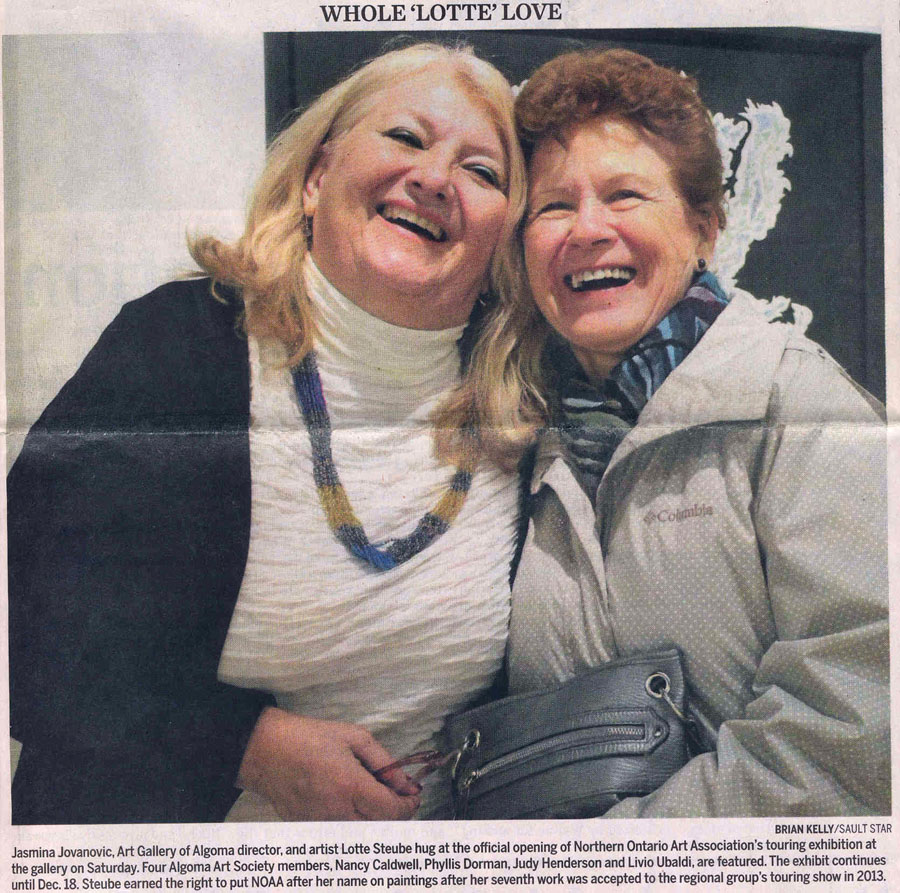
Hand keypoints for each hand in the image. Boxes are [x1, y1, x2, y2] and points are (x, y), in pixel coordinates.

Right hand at [236, 708, 421, 819]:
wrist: (265, 750)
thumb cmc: (307, 738)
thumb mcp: (353, 737)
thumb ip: (384, 761)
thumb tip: (405, 781)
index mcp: (350, 786)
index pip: (392, 811)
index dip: (409, 805)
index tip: (414, 796)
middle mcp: (336, 812)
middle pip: (380, 828)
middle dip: (395, 813)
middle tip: (399, 796)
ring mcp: (321, 824)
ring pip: (361, 833)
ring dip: (374, 817)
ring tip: (373, 795)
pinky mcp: (308, 828)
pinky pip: (340, 831)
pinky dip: (353, 820)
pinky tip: (350, 800)